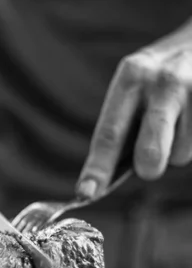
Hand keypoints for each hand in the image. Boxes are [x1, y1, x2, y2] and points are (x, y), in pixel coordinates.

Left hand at [77, 36, 191, 198]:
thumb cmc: (159, 74)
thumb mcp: (134, 84)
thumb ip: (122, 125)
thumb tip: (102, 180)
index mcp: (132, 76)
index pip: (109, 133)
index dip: (97, 168)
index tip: (86, 192)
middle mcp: (165, 83)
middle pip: (150, 153)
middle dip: (147, 167)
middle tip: (147, 163)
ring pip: (180, 156)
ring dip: (176, 150)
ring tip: (179, 121)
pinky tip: (190, 121)